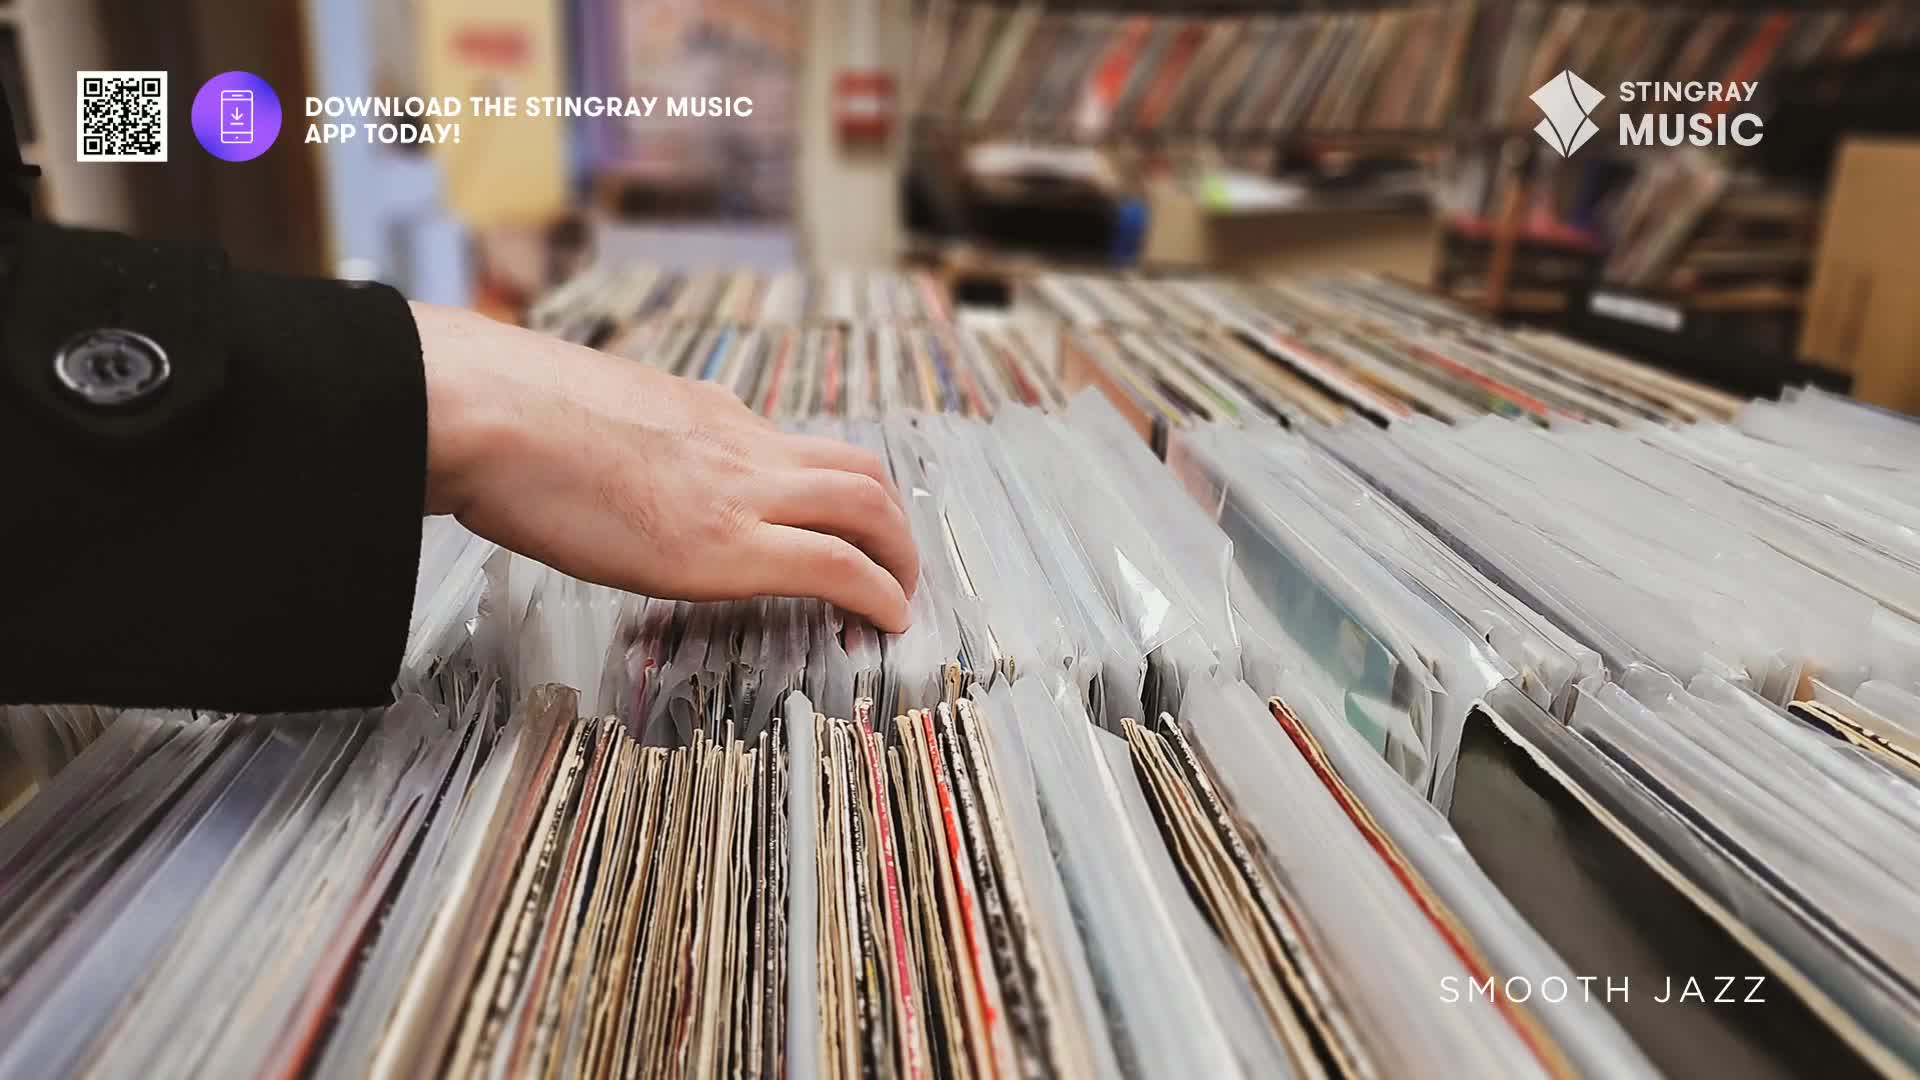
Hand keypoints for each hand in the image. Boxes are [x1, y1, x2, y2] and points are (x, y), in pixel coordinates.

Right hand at [413, 302, 918, 631]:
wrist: (484, 411)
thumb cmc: (503, 416)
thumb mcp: (586, 411)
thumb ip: (628, 437)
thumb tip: (614, 463)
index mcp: (702, 413)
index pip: (792, 445)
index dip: (830, 489)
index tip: (834, 523)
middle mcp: (736, 442)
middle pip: (858, 469)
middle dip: (892, 523)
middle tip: (895, 563)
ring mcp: (738, 489)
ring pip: (867, 507)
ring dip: (899, 556)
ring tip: (899, 598)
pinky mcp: (726, 544)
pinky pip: (836, 563)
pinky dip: (878, 593)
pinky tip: (886, 621)